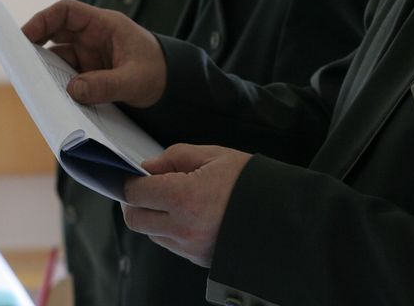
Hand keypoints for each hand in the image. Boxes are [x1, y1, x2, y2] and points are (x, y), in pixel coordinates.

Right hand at [22, 0, 166, 107]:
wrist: (175, 86)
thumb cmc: (160, 73)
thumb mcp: (135, 80)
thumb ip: (106, 85)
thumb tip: (73, 90)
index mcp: (105, 25)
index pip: (67, 12)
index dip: (43, 20)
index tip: (24, 36)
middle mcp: (94, 36)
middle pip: (55, 33)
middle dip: (35, 46)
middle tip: (17, 64)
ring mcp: (90, 54)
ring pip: (58, 57)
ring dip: (46, 69)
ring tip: (31, 85)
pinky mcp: (90, 72)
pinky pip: (67, 74)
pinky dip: (57, 83)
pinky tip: (50, 96)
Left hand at [121, 143, 252, 267]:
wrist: (283, 212)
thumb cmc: (252, 181)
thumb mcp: (214, 155)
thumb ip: (175, 157)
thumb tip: (148, 166)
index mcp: (185, 197)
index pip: (135, 193)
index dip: (130, 181)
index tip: (134, 175)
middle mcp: (183, 227)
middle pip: (135, 219)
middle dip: (135, 203)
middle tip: (147, 188)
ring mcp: (190, 247)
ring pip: (151, 234)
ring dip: (153, 217)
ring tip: (175, 200)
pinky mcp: (198, 258)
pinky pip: (170, 244)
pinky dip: (169, 230)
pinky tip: (189, 214)